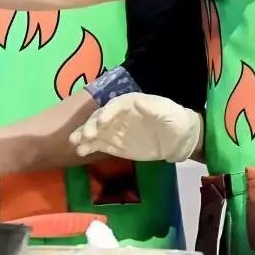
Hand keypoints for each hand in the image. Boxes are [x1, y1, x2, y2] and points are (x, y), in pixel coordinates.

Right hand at [68, 93, 202, 162]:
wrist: (180, 139)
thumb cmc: (175, 121)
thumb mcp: (167, 113)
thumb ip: (153, 109)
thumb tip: (138, 102)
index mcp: (129, 103)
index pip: (114, 106)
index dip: (107, 113)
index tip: (102, 123)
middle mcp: (117, 115)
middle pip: (100, 118)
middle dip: (91, 125)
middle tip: (86, 135)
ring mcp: (115, 130)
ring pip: (95, 131)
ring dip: (84, 136)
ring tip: (75, 143)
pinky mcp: (114, 144)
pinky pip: (99, 144)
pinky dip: (89, 147)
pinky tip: (80, 151)